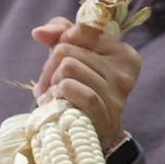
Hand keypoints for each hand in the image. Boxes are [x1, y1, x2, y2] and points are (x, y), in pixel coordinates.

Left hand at [32, 17, 139, 151]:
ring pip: (70, 67)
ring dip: (52, 82)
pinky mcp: (107, 115)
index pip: (80, 30)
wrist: (89, 133)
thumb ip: (60, 31)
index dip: (61, 41)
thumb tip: (39, 33)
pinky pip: (77, 91)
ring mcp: (118, 95)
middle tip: (50, 83)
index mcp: (123, 53)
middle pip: (67, 49)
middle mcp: (124, 72)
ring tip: (53, 93)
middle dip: (50, 66)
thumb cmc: (80, 88)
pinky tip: (54, 101)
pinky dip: (59, 93)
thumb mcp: (73, 53)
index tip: (58, 57)